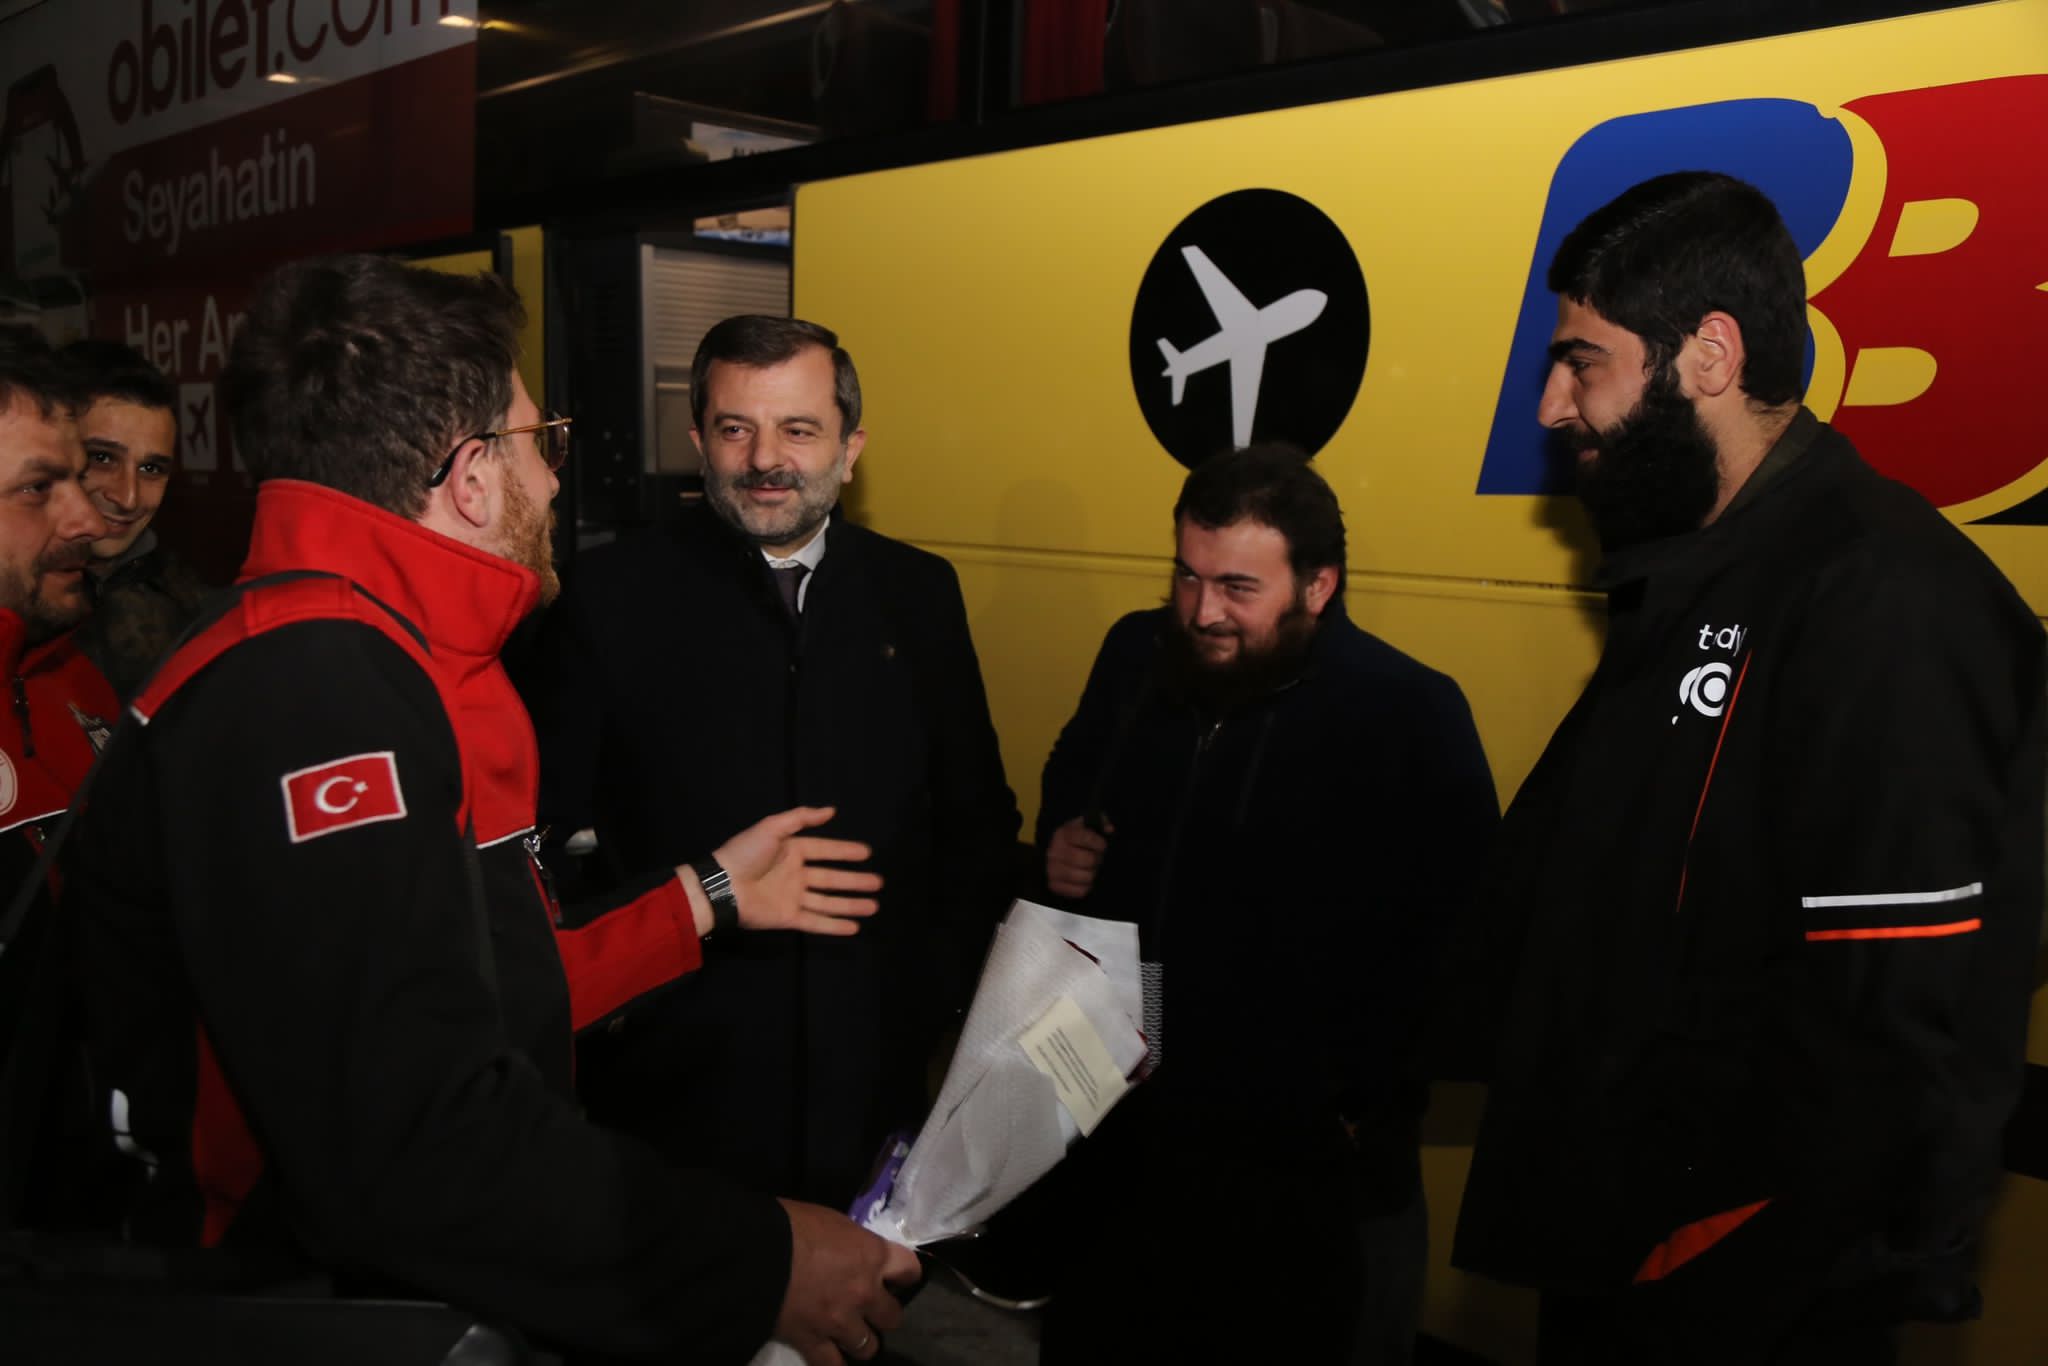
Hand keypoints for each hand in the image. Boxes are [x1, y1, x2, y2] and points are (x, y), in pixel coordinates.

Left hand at [709, 806, 881, 936]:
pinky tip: (854, 926)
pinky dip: (834, 926)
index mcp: (792, 851)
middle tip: (879, 882)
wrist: (721, 885)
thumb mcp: (771, 827)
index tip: (868, 853)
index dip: (846, 851)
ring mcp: (793, 898)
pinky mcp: (788, 918)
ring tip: (874, 905)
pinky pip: (816, 922)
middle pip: (832, 878)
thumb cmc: (745, 853)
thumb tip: (831, 810)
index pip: (825, 850)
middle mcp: (796, 875)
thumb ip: (801, 818)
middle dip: (855, 881)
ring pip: (829, 902)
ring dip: (851, 904)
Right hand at [774, 1199, 920, 1365]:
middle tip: (868, 1309)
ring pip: (867, 1346)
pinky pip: (832, 1365)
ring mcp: (840, 1322)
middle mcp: (865, 1293)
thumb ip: (853, 1244)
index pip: (911, 1270)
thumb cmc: (792, 1225)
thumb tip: (853, 1253)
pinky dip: (832, 1362)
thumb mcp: (833, 1222)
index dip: (904, 1275)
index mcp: (873, 1256)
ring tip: (848, 1334)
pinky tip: (829, 1355)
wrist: (756, 1253)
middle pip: (893, 1317)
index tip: (895, 1277)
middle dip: (882, 1313)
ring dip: (860, 1340)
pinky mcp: (813, 1342)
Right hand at [1045, 816, 1110, 898]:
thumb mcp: (1089, 824)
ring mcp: (1052, 869)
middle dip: (1098, 860)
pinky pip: (1079, 891)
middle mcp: (1055, 851)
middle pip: (1087, 860)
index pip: (1084, 838)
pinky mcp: (1054, 885)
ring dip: (1093, 874)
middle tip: (1099, 859)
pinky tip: (1086, 880)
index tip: (1103, 845)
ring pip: (1085, 877)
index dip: (1099, 843)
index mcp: (1064, 833)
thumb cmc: (1079, 838)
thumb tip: (1109, 829)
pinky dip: (1087, 887)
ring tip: (1093, 870)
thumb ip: (1101, 822)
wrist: (1060, 850)